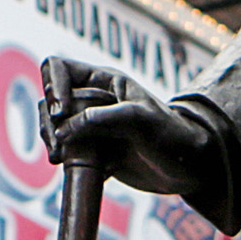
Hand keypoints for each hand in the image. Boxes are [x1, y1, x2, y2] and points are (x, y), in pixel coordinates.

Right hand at [42, 58, 234, 211]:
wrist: (191, 168)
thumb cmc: (172, 135)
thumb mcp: (139, 120)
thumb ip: (99, 119)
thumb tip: (63, 132)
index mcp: (105, 82)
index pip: (59, 68)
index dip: (53, 87)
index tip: (63, 114)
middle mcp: (94, 101)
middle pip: (50, 102)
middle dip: (49, 124)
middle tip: (59, 149)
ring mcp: (93, 128)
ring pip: (55, 129)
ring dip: (52, 144)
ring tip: (62, 161)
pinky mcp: (96, 153)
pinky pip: (68, 154)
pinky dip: (67, 163)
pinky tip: (81, 171)